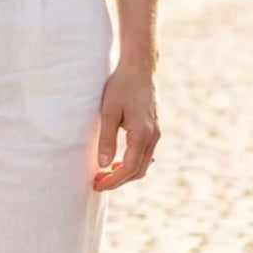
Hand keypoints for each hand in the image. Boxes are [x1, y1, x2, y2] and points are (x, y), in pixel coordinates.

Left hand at [93, 60, 159, 190]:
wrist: (138, 68)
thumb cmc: (121, 86)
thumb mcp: (108, 112)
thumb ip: (107, 139)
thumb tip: (103, 165)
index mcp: (142, 134)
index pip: (129, 168)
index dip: (113, 181)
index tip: (97, 184)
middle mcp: (153, 136)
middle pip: (138, 170)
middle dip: (118, 181)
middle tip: (97, 182)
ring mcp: (156, 133)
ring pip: (143, 164)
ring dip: (125, 173)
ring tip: (105, 174)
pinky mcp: (154, 129)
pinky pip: (146, 154)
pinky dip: (133, 163)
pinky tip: (118, 162)